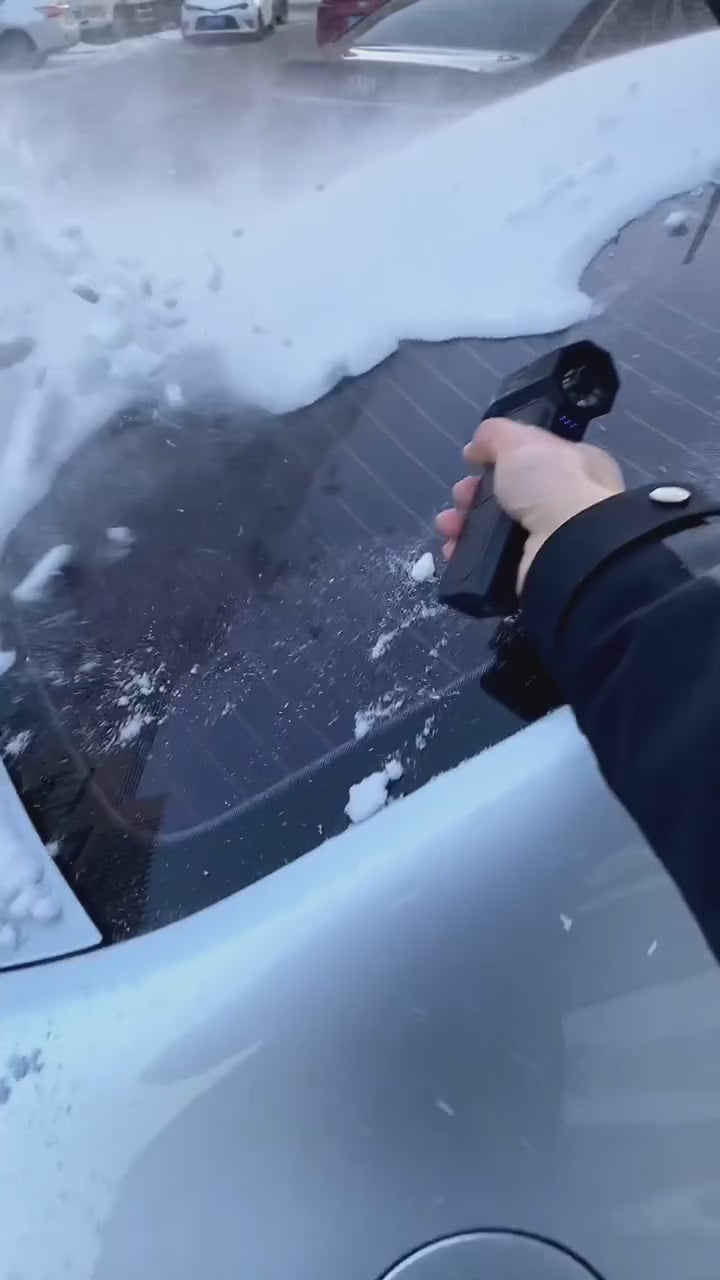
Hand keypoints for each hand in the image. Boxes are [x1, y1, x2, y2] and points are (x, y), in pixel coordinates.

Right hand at [435, 417, 624, 591]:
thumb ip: (498, 435)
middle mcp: (565, 506)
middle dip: (474, 492)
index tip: (474, 461)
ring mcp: (548, 542)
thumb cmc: (552, 485)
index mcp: (575, 468)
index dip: (500, 459)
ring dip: (464, 523)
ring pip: (495, 530)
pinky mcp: (531, 571)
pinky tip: (453, 548)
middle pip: (507, 496)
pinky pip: (491, 560)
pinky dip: (467, 553)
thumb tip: (478, 444)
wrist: (568, 547)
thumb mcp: (522, 443)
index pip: (533, 460)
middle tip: (460, 495)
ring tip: (448, 525)